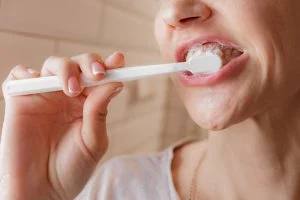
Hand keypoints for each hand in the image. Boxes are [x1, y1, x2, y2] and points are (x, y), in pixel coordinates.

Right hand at [0, 52, 124, 199]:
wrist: (42, 192)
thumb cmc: (71, 169)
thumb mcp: (93, 141)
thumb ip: (99, 112)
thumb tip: (115, 83)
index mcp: (87, 105)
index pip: (98, 78)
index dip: (109, 66)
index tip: (119, 60)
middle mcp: (66, 97)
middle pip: (78, 65)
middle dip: (89, 64)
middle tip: (97, 74)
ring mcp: (44, 98)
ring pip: (53, 65)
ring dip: (65, 69)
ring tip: (72, 88)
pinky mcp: (20, 102)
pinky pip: (18, 77)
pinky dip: (24, 73)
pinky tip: (36, 79)